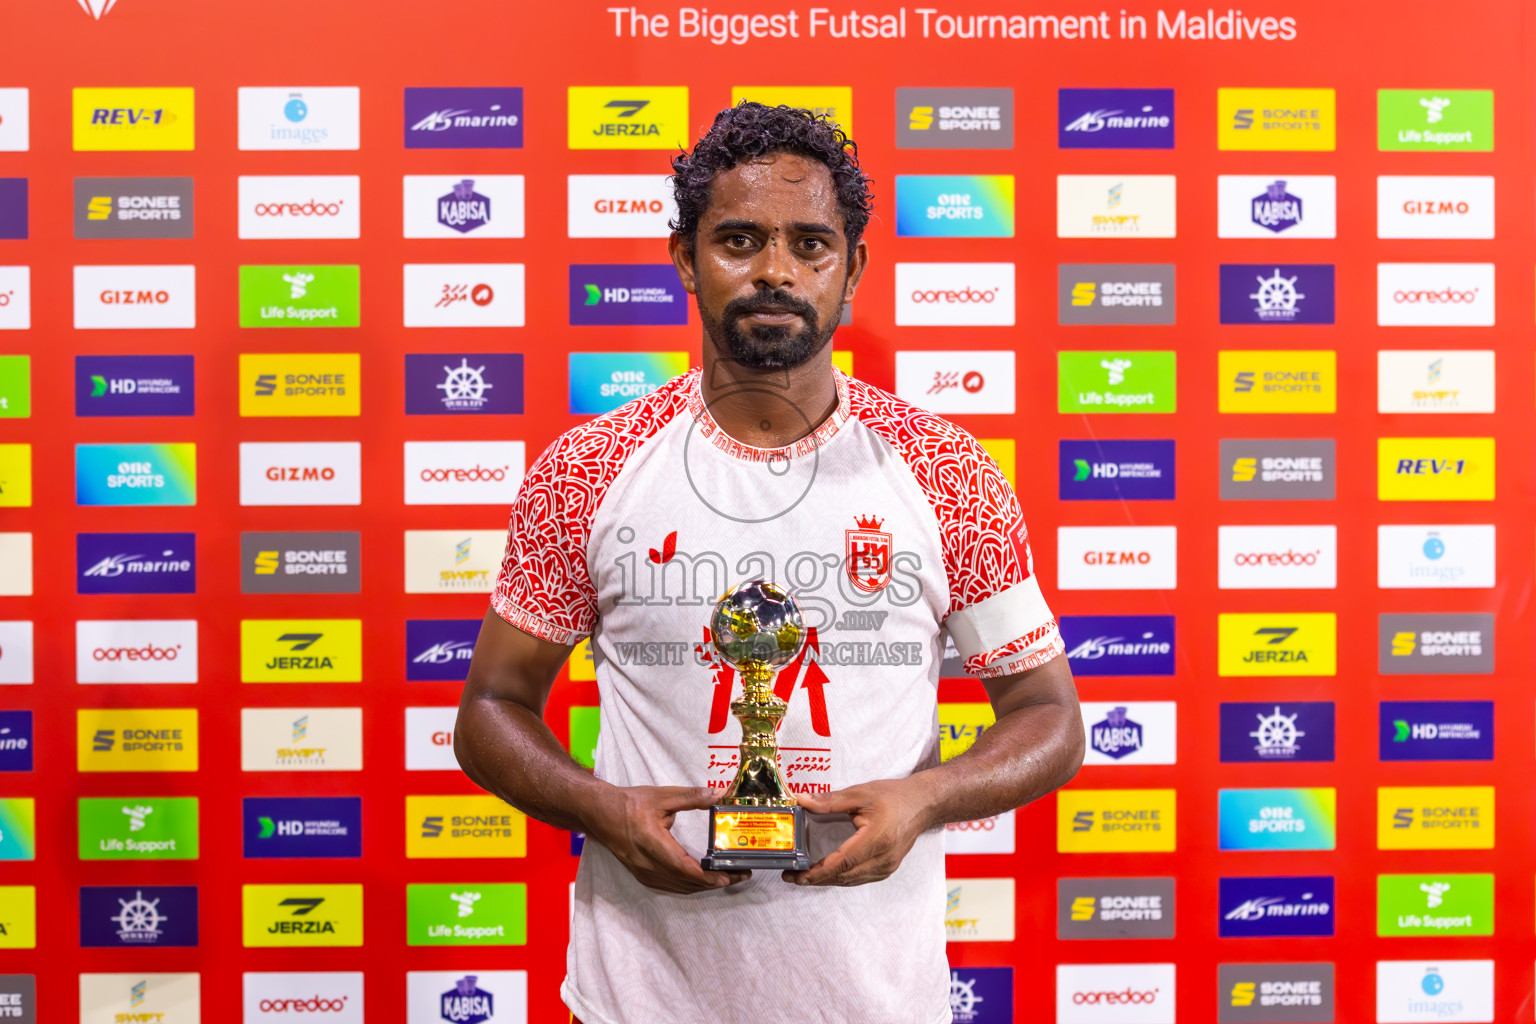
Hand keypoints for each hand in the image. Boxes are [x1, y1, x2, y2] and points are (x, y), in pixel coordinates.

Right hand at [585, 785, 748, 893]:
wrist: (600, 814)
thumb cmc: (628, 804)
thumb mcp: (661, 796)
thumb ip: (691, 797)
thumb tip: (716, 795)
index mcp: (652, 843)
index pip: (683, 867)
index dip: (707, 876)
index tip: (728, 875)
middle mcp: (647, 864)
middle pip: (686, 882)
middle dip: (715, 882)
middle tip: (739, 875)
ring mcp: (644, 873)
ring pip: (680, 888)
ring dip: (704, 886)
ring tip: (727, 877)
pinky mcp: (643, 875)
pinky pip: (671, 887)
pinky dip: (690, 885)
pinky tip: (702, 879)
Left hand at [785, 778, 933, 886]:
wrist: (922, 804)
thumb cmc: (894, 796)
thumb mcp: (860, 793)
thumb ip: (830, 801)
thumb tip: (802, 801)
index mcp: (877, 839)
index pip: (843, 862)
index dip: (819, 872)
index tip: (798, 875)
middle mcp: (883, 858)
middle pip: (845, 876)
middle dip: (816, 879)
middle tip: (791, 876)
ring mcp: (887, 866)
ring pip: (851, 880)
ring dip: (827, 880)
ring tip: (804, 876)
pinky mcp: (887, 869)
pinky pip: (860, 878)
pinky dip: (841, 877)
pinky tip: (827, 872)